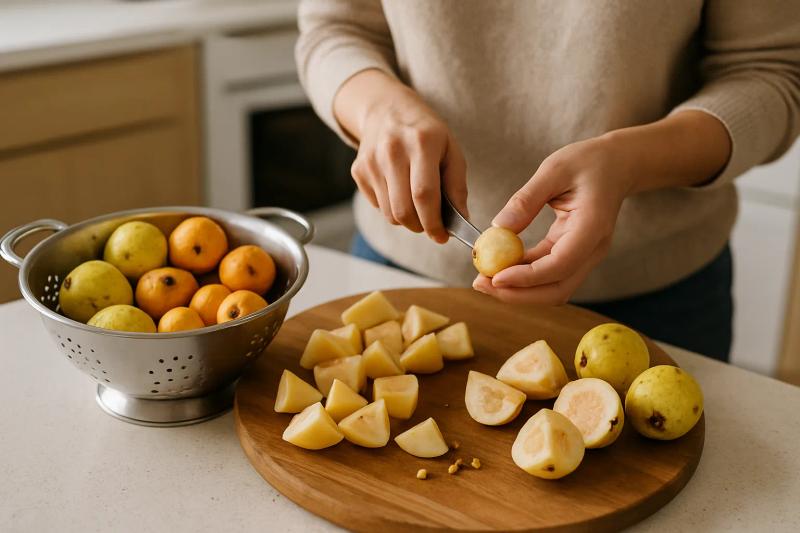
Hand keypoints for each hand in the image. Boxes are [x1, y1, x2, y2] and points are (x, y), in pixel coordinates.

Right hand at [335, 70, 466, 242]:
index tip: (442, 236)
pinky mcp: (358, 170)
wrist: (386, 109)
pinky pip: (377, 206)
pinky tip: (399, 189)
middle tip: (431, 225)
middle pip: (403, 210)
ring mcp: (371, 161)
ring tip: (416, 203)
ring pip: (389, 214)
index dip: (433, 222)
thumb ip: (457, 185)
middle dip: (420, 227)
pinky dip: (391, 207)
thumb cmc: (426, 133)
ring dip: (406, 219)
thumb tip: (460, 220)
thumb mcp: (450, 149)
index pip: (424, 195)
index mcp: (422, 142)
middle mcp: (392, 150)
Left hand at [472, 110, 730, 304]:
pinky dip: (523, 278)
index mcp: (591, 227)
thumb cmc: (589, 162)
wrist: (618, 165)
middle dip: (517, 294)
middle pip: (556, 289)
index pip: (559, 265)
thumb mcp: (554, 169)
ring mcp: (584, 256)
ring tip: (483, 280)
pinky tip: (499, 268)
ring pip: (552, 289)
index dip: (526, 277)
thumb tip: (498, 228)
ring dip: (518, 291)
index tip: (495, 277)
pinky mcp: (573, 255)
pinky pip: (548, 275)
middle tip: (481, 284)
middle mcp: (592, 249)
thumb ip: (526, 199)